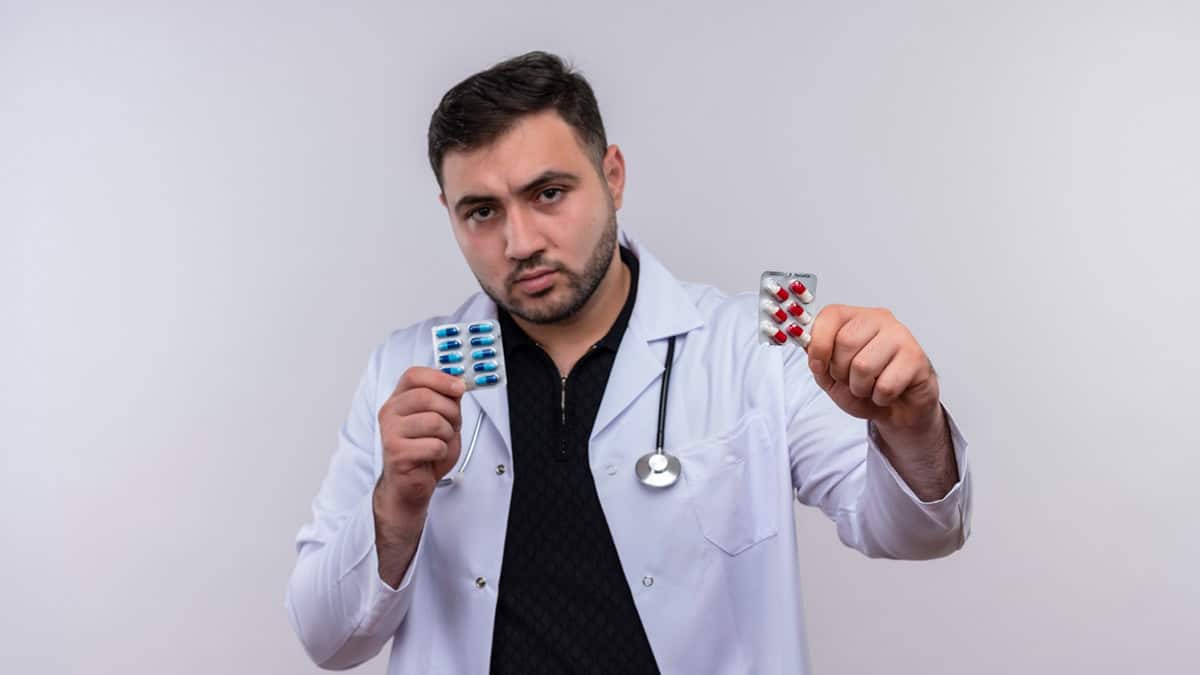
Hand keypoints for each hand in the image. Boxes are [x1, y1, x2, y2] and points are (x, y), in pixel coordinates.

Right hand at [374, 367, 464, 538]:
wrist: (411, 484)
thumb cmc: (425, 450)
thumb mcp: (441, 418)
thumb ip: (447, 399)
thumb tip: (458, 382)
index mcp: (399, 399)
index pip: (414, 375)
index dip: (440, 378)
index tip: (459, 387)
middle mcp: (390, 412)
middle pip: (427, 397)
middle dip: (450, 411)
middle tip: (453, 424)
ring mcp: (390, 433)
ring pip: (433, 421)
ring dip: (447, 434)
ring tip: (441, 442)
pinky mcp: (397, 453)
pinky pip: (434, 445)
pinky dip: (442, 452)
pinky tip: (433, 456)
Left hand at [805, 305, 941, 436]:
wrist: (898, 407)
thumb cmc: (866, 385)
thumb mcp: (830, 373)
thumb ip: (815, 356)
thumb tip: (801, 339)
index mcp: (855, 317)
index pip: (830, 316)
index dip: (818, 345)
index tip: (818, 365)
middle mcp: (879, 320)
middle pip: (846, 342)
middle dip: (841, 372)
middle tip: (850, 379)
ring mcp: (901, 337)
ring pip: (864, 366)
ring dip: (860, 388)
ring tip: (869, 387)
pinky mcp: (916, 359)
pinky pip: (885, 385)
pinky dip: (880, 398)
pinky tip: (886, 392)